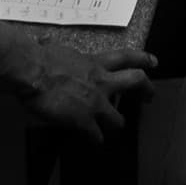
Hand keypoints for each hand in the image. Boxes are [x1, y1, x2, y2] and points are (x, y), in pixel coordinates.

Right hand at [21, 39, 156, 142]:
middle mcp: (101, 81)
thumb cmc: (40, 58)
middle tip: (150, 97)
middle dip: (147, 90)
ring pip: (118, 118)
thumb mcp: (54, 49)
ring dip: (116, 123)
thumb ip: (55, 49)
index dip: (143, 59)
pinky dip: (96, 139)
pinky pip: (96, 135)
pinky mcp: (84, 120)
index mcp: (95, 62)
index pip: (126, 57)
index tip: (153, 62)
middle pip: (135, 81)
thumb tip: (45, 43)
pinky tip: (94, 141)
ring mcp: (95, 102)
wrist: (32, 71)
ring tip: (114, 127)